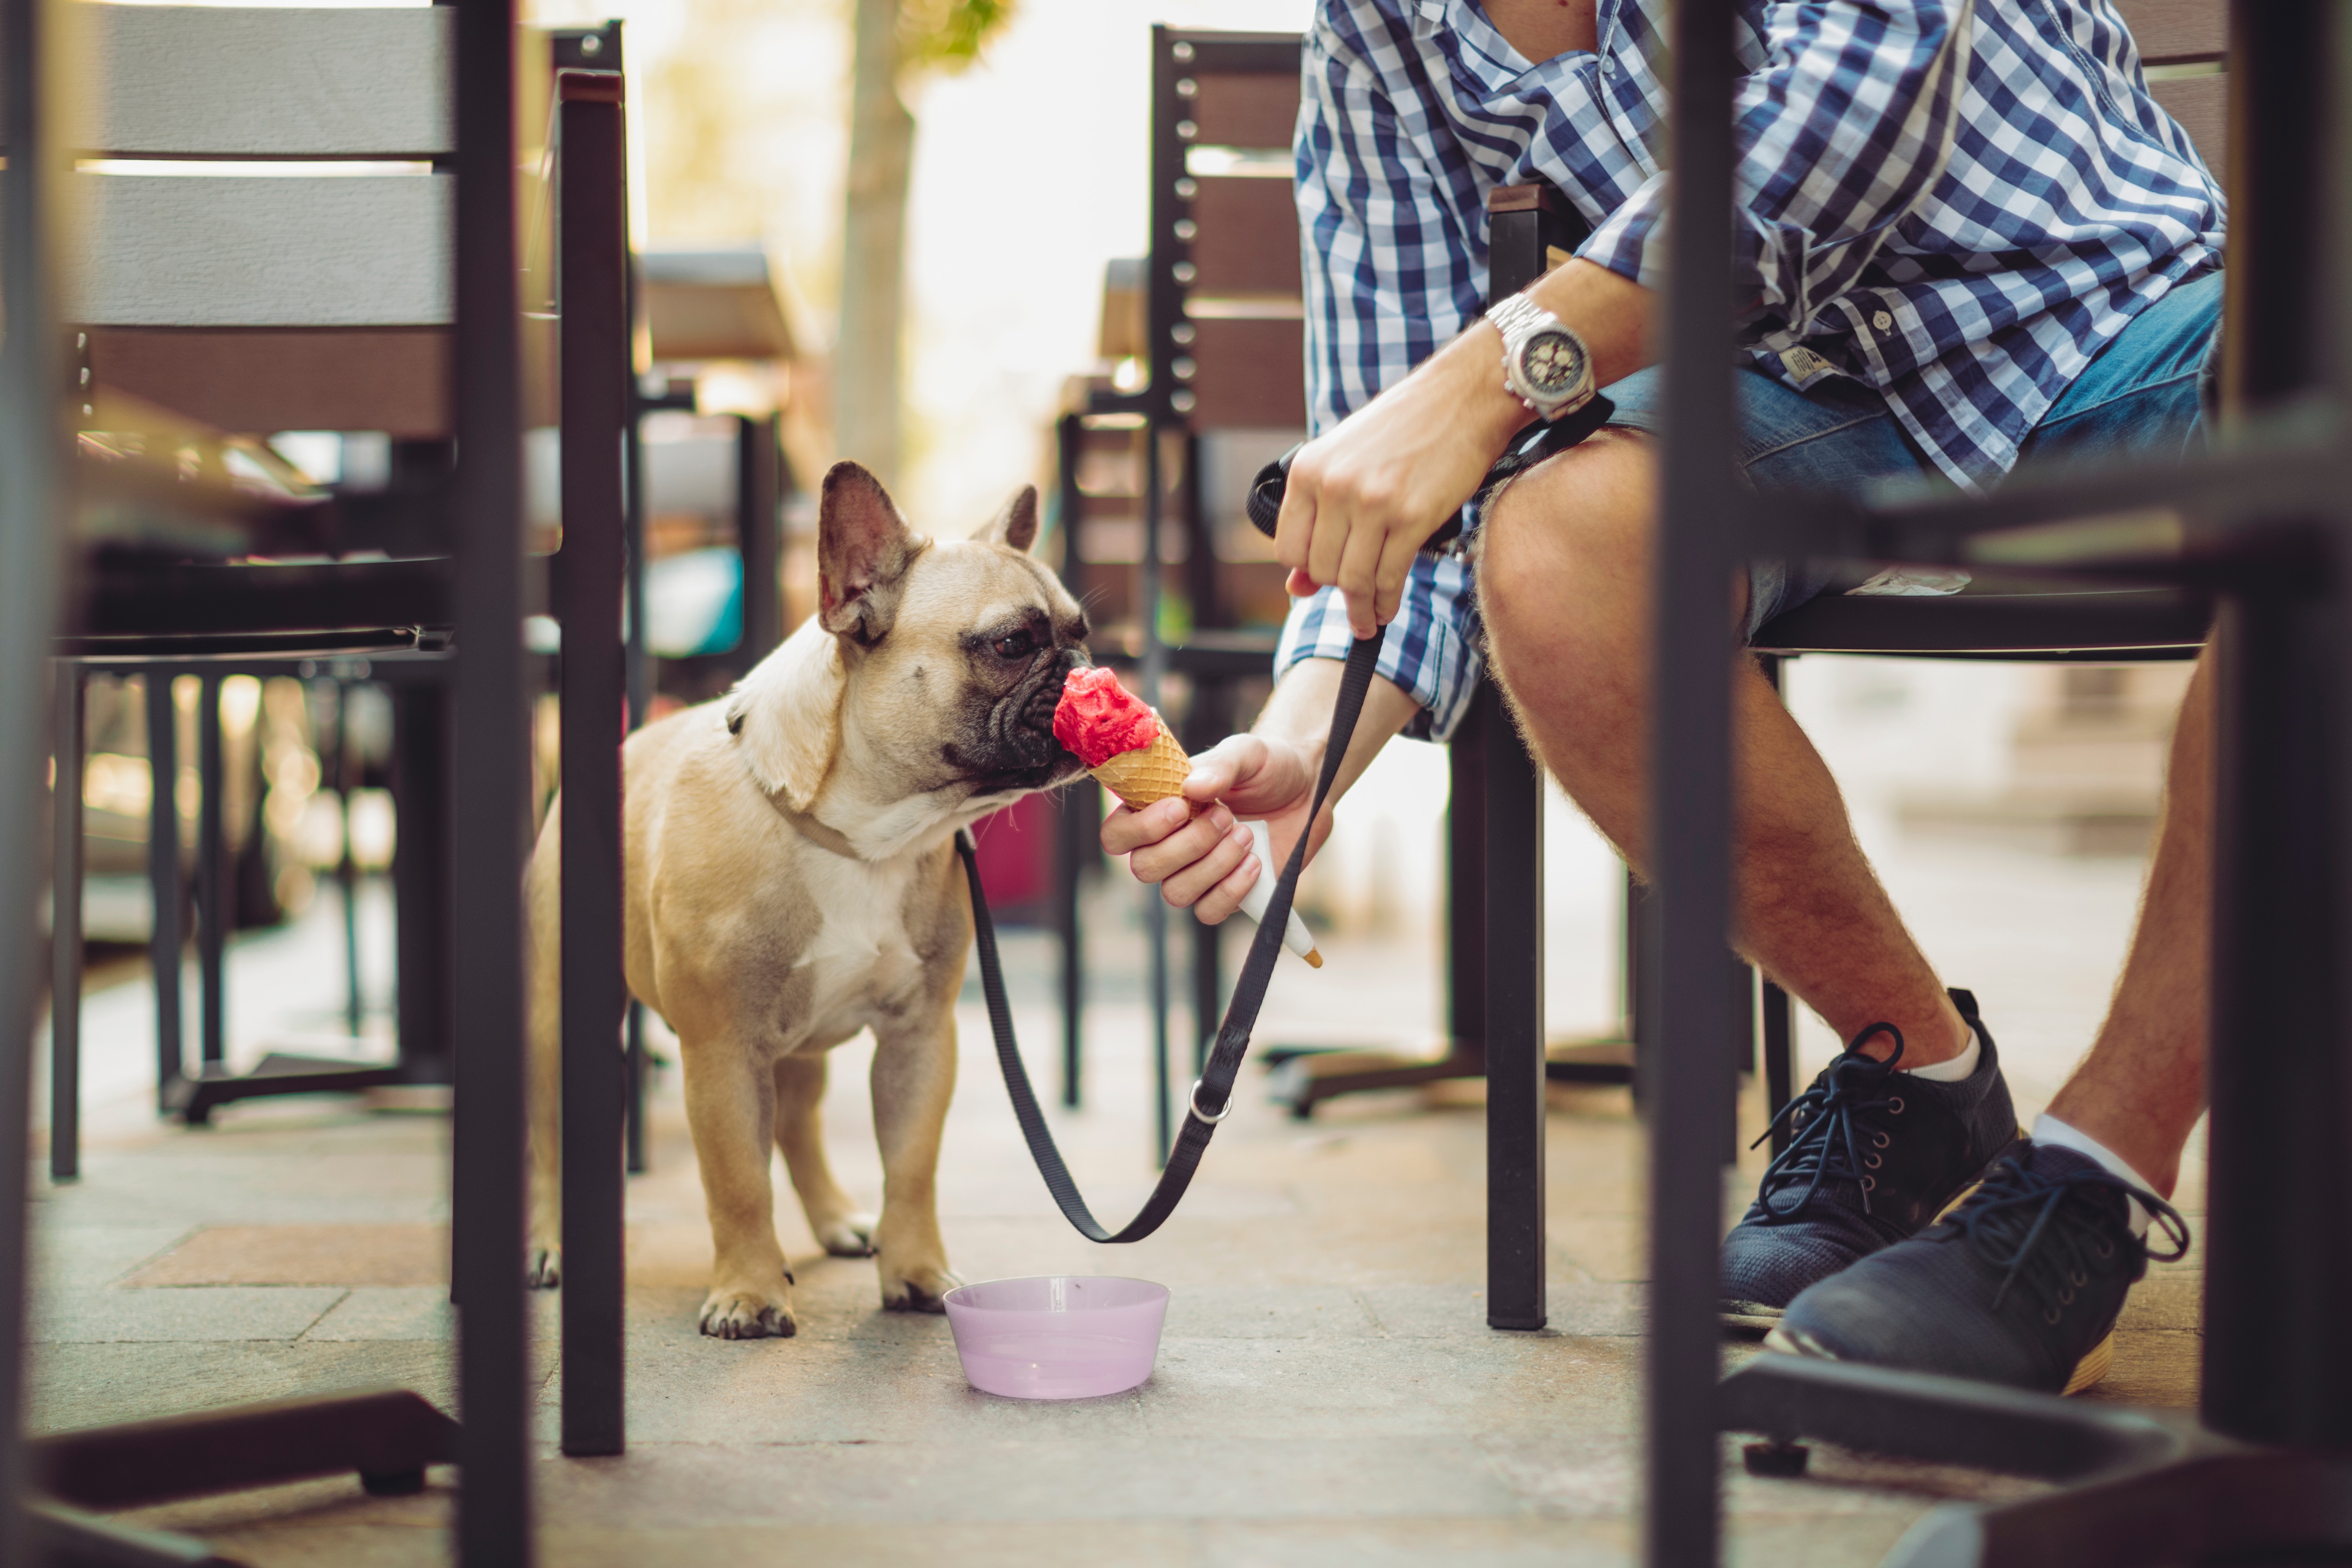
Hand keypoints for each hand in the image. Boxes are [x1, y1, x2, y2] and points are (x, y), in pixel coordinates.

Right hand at [1099, 733, 1331, 922]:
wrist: (1307, 791)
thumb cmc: (1266, 767)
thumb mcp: (1247, 753)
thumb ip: (1221, 765)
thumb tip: (1192, 787)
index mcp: (1157, 809)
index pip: (1116, 835)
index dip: (1140, 829)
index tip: (1180, 808)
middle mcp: (1167, 846)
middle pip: (1143, 868)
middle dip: (1187, 844)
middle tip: (1226, 815)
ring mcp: (1194, 875)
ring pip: (1175, 893)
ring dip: (1213, 865)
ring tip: (1246, 835)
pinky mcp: (1224, 896)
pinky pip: (1208, 912)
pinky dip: (1231, 890)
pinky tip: (1255, 862)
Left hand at [1275, 322, 1525, 635]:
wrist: (1462, 398)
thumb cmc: (1404, 429)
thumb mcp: (1345, 464)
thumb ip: (1317, 522)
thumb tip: (1296, 589)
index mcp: (1309, 470)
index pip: (1288, 549)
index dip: (1307, 571)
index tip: (1324, 578)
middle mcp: (1334, 486)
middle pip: (1320, 570)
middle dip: (1337, 590)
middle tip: (1356, 597)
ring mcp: (1372, 502)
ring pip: (1353, 580)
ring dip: (1361, 608)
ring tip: (1369, 619)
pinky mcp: (1411, 517)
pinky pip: (1388, 578)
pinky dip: (1386, 602)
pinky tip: (1388, 608)